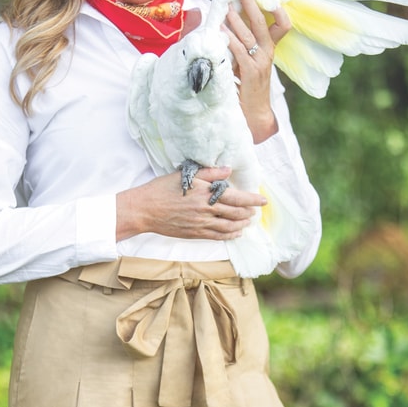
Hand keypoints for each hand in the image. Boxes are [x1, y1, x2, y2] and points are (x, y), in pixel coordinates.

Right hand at [116, 166, 266, 241]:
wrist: (144, 209)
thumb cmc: (162, 189)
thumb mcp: (185, 176)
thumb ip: (209, 173)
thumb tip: (228, 170)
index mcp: (205, 193)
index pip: (236, 196)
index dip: (252, 199)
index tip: (263, 200)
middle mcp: (205, 210)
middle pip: (236, 213)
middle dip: (249, 212)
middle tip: (256, 210)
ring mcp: (201, 223)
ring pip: (229, 226)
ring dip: (242, 224)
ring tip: (248, 221)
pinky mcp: (195, 233)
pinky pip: (218, 236)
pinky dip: (230, 235)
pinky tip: (236, 233)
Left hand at [223, 0, 290, 141]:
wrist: (254, 117)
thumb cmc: (246, 90)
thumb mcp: (244, 64)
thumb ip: (238, 47)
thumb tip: (223, 27)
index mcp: (269, 50)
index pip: (282, 26)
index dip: (278, 11)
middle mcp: (267, 54)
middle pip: (263, 24)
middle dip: (253, 6)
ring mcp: (260, 64)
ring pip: (250, 36)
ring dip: (238, 20)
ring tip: (227, 8)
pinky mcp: (250, 74)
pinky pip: (240, 53)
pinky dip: (230, 41)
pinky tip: (221, 32)